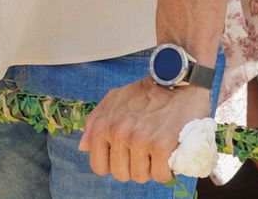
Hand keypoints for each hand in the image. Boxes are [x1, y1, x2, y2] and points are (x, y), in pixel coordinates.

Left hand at [79, 79, 211, 184]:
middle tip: (144, 152)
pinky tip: (168, 155)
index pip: (98, 166)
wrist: (175, 81)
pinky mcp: (161, 146)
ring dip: (150, 169)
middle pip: (121, 174)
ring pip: (141, 177)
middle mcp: (118, 133)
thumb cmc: (144, 93)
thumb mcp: (112, 100)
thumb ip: (94, 123)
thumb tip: (83, 147)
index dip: (112, 165)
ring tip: (156, 151)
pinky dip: (166, 170)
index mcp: (102, 125)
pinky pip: (161, 176)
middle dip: (132, 167)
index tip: (124, 157)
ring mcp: (139, 140)